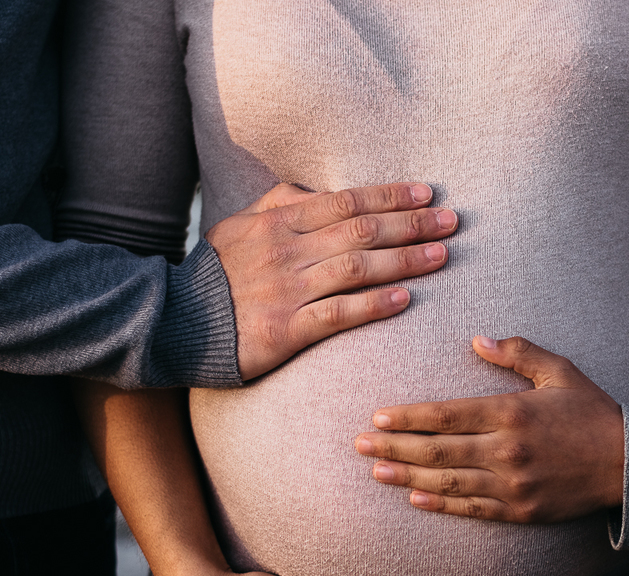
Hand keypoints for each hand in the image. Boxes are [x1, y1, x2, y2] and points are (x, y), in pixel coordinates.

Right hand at [208, 181, 457, 379]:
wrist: (176, 322)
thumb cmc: (215, 273)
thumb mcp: (240, 225)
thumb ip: (281, 203)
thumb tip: (320, 191)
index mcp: (278, 221)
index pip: (345, 201)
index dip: (390, 196)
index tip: (428, 194)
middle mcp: (286, 251)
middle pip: (360, 231)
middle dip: (411, 224)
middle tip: (452, 222)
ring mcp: (287, 291)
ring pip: (356, 269)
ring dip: (404, 261)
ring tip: (441, 255)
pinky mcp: (286, 330)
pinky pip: (337, 314)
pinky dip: (373, 305)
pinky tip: (405, 299)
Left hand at [354, 336, 623, 522]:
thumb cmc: (594, 412)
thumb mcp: (561, 372)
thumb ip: (518, 353)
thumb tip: (476, 339)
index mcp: (512, 413)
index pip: (446, 415)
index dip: (407, 417)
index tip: (377, 416)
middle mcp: (507, 451)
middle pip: (437, 450)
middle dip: (393, 446)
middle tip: (358, 445)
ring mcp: (513, 485)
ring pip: (448, 482)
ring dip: (406, 476)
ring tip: (375, 471)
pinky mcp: (521, 511)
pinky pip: (472, 509)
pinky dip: (440, 505)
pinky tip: (414, 498)